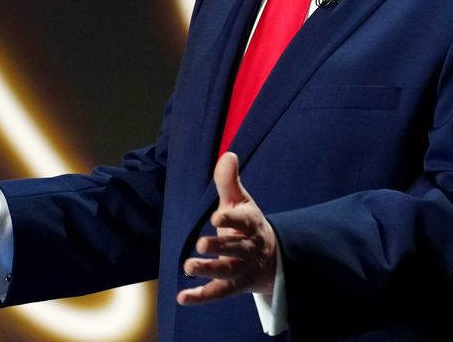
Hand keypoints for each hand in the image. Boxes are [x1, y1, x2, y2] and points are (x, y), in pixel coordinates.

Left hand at [177, 152, 277, 305]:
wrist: (270, 258)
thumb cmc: (248, 225)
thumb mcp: (240, 202)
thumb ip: (229, 181)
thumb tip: (228, 154)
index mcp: (250, 224)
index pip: (243, 221)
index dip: (231, 219)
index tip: (217, 216)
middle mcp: (248, 248)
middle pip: (235, 248)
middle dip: (220, 246)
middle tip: (201, 243)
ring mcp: (241, 269)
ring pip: (227, 272)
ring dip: (208, 270)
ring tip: (188, 265)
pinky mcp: (233, 286)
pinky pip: (217, 293)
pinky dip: (200, 297)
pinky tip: (182, 297)